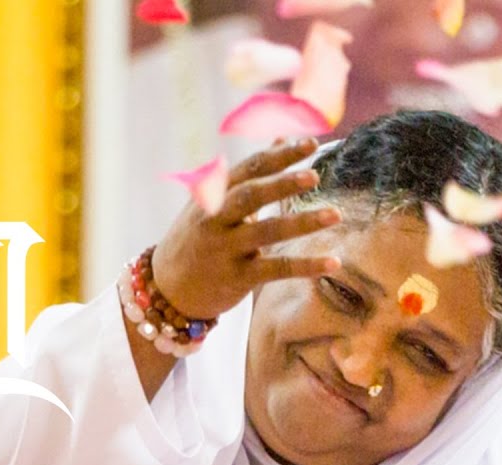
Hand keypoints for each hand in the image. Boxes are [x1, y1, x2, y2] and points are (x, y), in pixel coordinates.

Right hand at [151, 138, 343, 319]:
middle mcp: (216, 219)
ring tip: (335, 214)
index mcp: (215, 195)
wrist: (166, 289)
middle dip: (282, 184)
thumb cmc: (198, 238)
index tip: (311, 143)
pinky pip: (275, 269)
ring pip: (266, 231)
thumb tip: (281, 138)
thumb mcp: (215, 202)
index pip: (250, 169)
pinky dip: (304, 266)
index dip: (280, 155)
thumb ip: (251, 174)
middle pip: (251, 195)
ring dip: (302, 222)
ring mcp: (225, 248)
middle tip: (315, 175)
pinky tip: (333, 263)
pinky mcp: (236, 278)